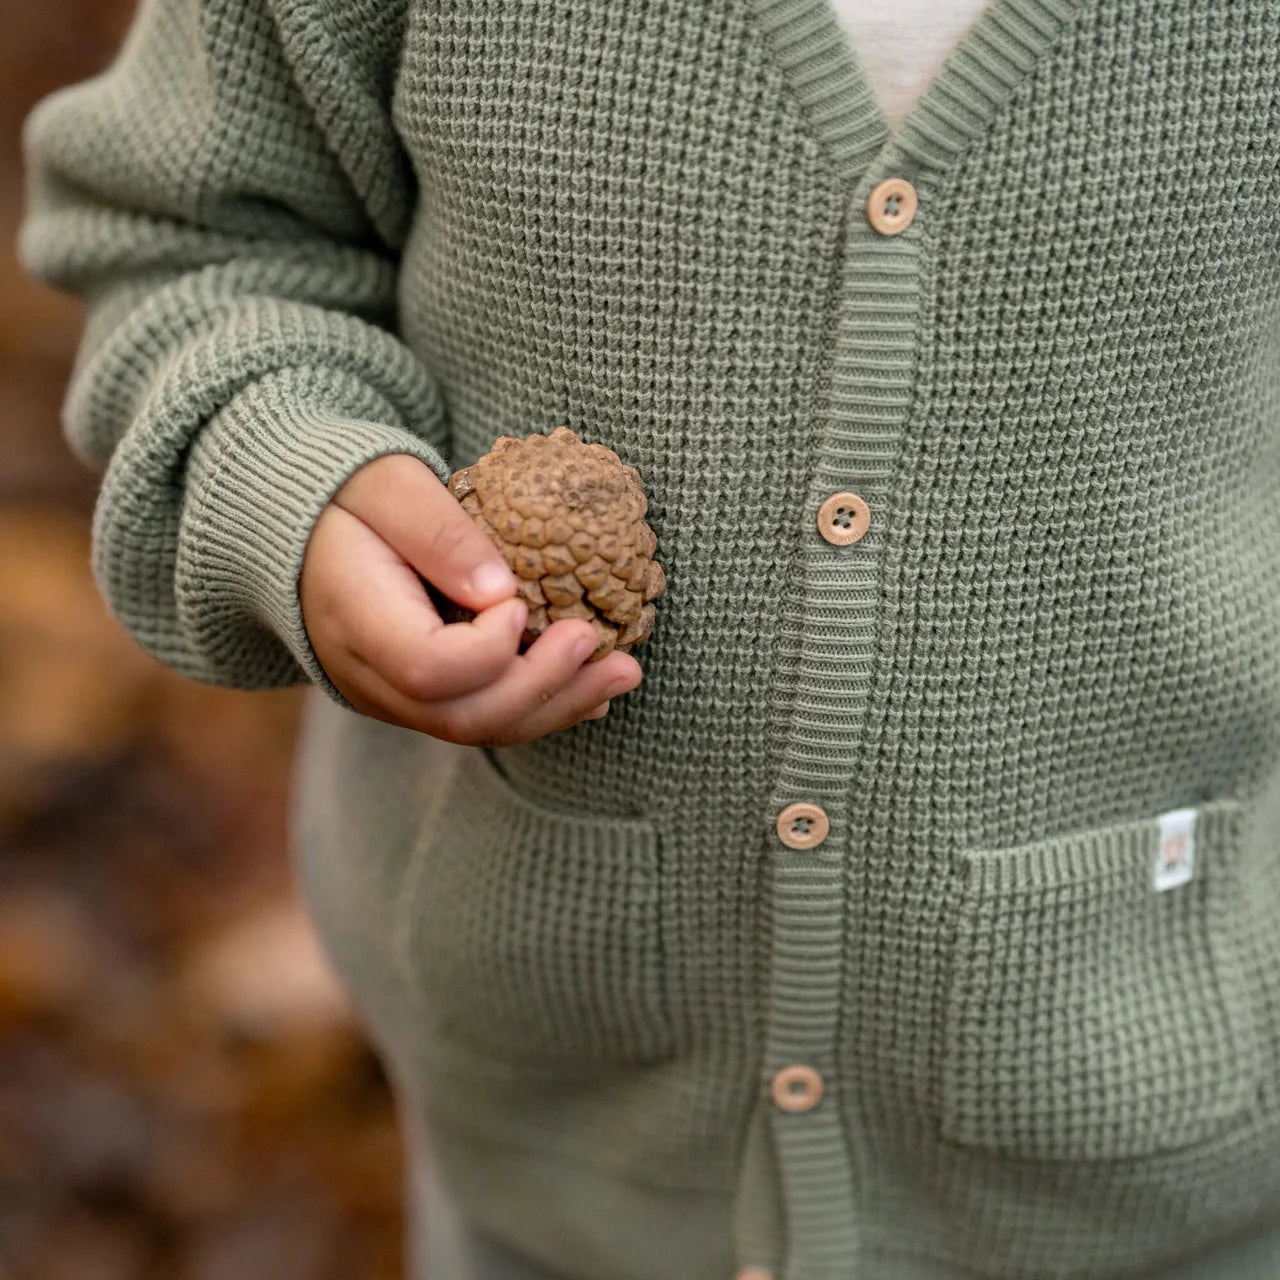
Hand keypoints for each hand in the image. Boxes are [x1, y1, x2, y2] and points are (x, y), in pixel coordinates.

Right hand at [299, 454, 642, 743]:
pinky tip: (592, 691)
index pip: (429, 668)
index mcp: (354, 618)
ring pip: (476, 728)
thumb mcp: (389, 485)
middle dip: (546, 689)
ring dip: (557, 706)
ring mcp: (390, 695)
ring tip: (624, 674)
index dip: (488, 648)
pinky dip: (540, 707)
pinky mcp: (417, 697)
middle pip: (461, 716)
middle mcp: (367, 674)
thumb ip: (438, 533)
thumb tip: (501, 591)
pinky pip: (478, 717)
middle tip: (612, 654)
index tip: (519, 600)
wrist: (302, 528)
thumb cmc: (348, 494)